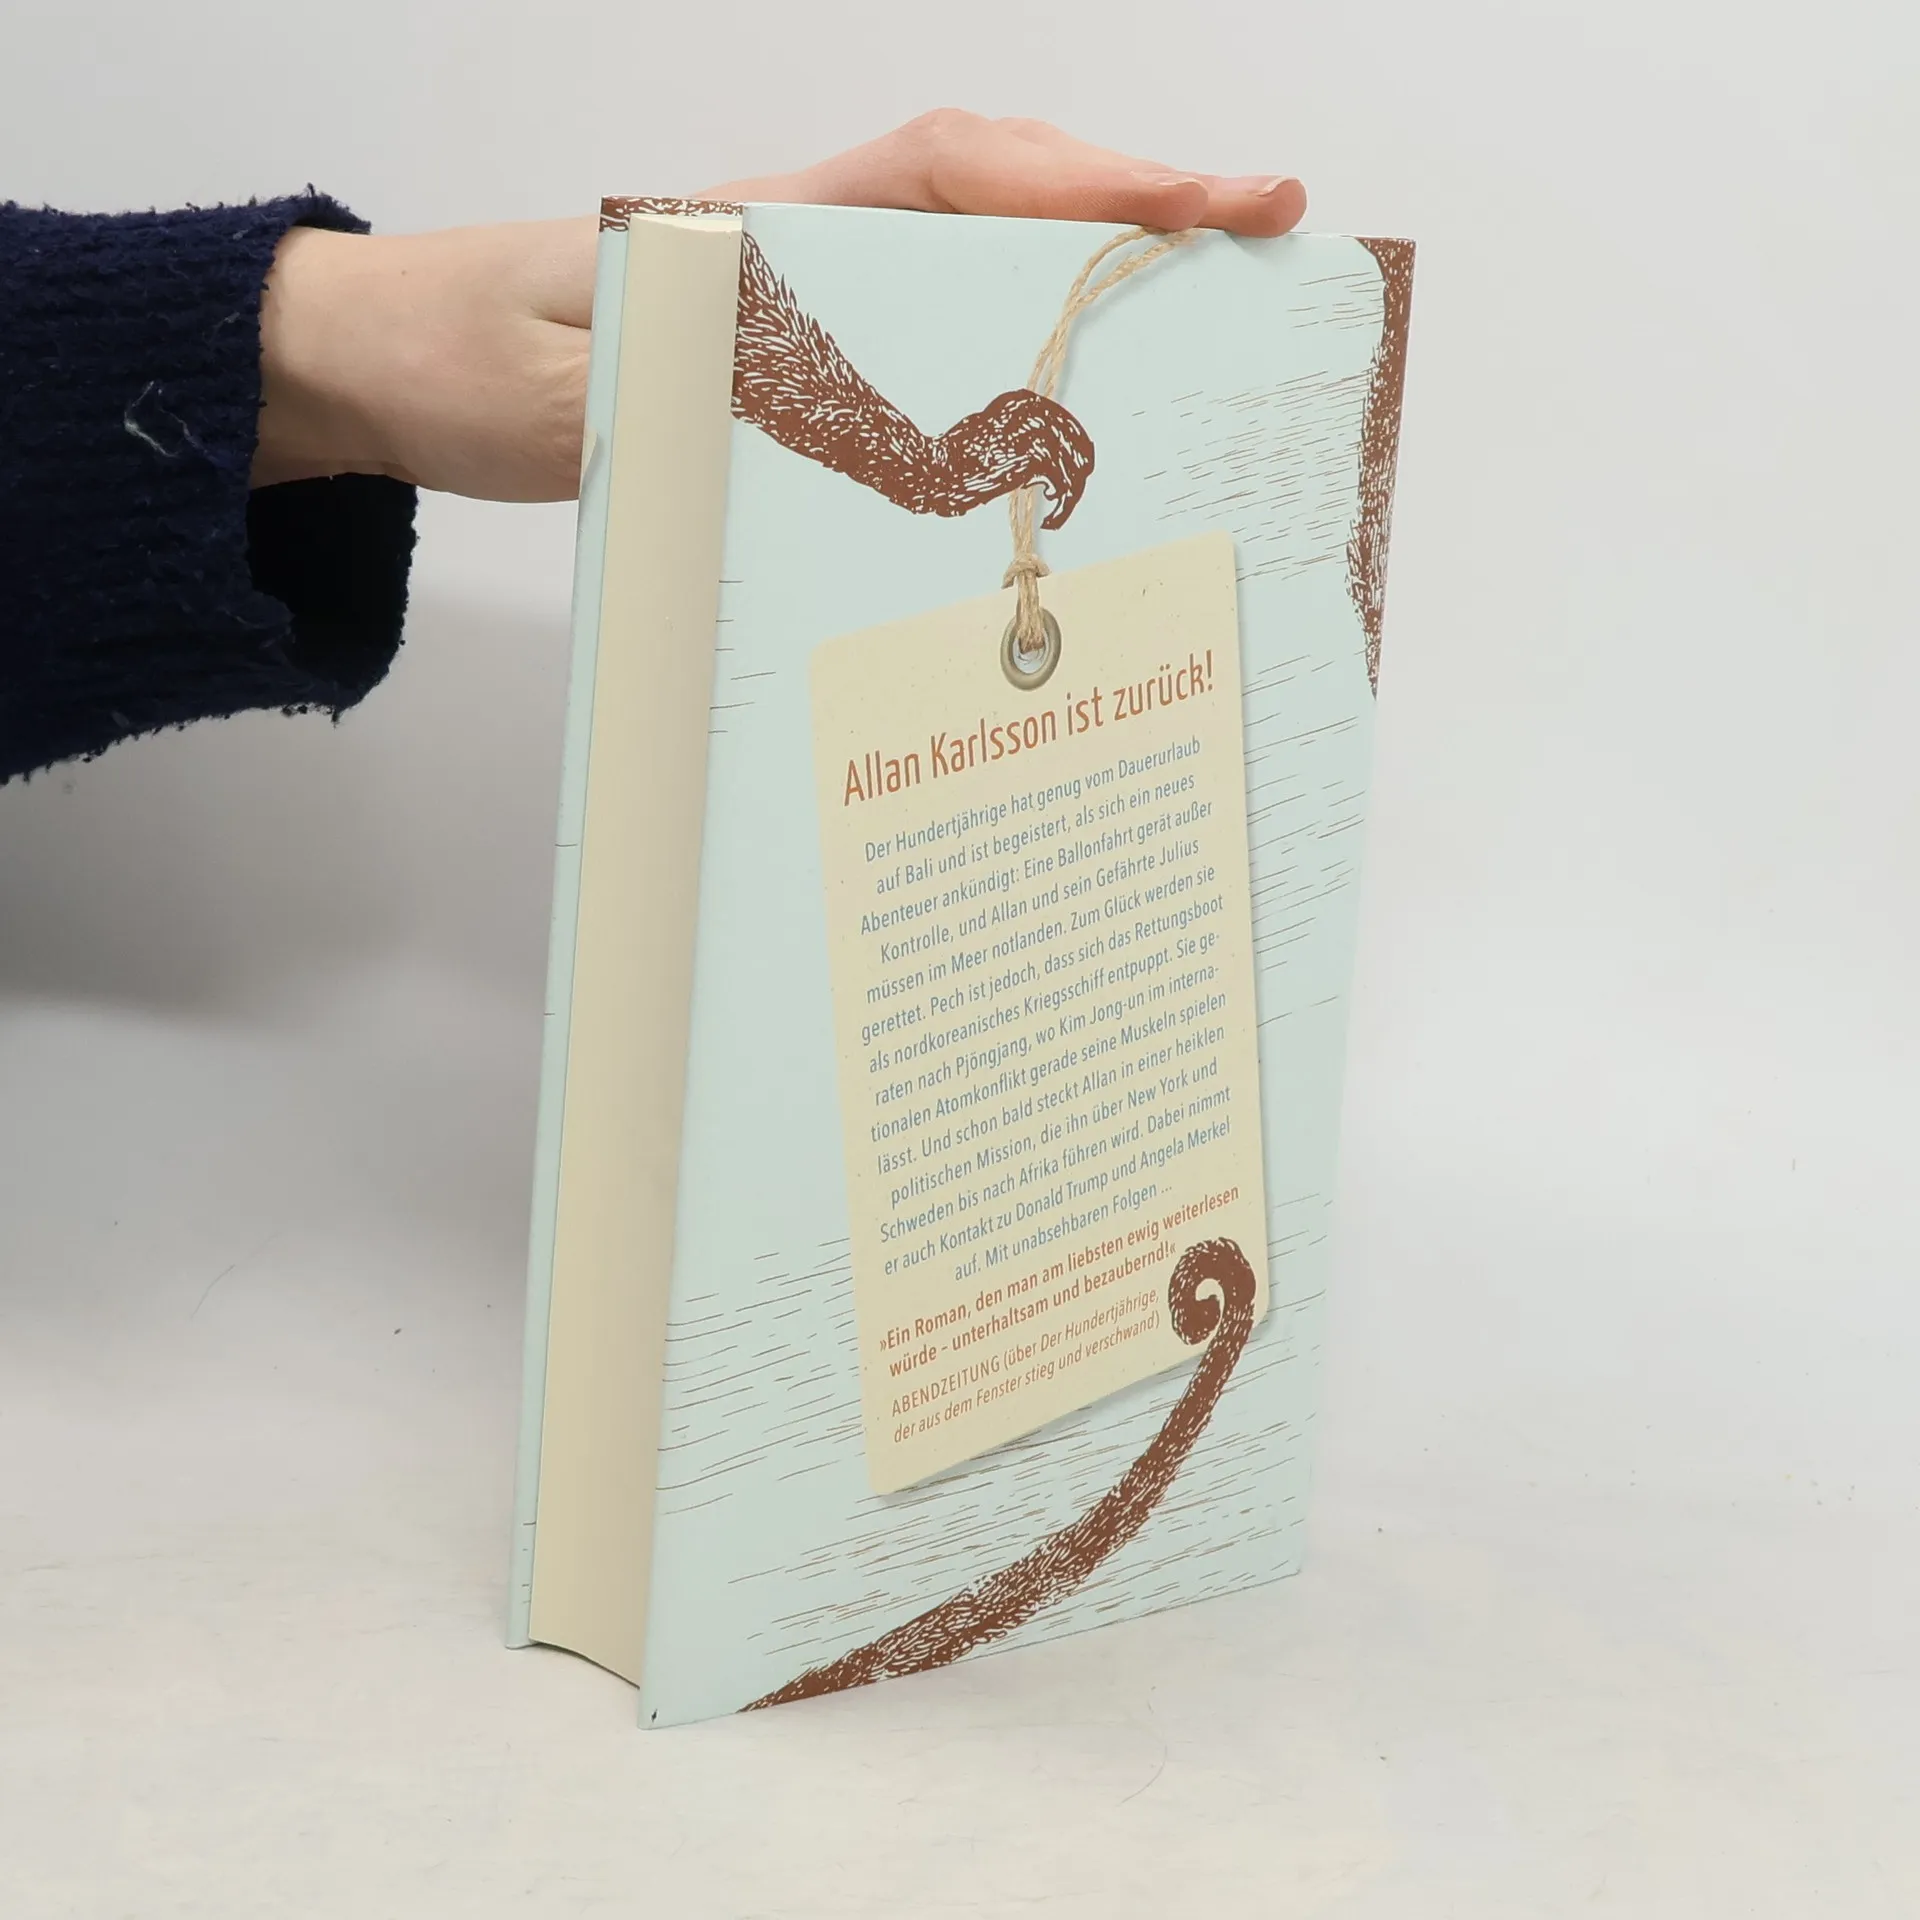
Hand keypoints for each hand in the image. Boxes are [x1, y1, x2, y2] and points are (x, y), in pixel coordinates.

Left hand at [254, 112, 1306, 501]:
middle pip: (996, 199)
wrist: (374, 362)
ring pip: (967, 262)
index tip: (1213, 199)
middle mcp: (794, 243)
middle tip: (1264, 248)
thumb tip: (825, 423)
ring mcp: (792, 293)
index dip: (1092, 180)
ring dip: (1081, 277)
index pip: (954, 175)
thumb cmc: (451, 360)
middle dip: (1135, 214)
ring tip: (1200, 314)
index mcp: (757, 227)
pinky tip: (1045, 393)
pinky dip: (998, 342)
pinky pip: (914, 329)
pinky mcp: (776, 348)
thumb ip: (686, 401)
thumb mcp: (560, 398)